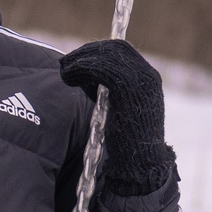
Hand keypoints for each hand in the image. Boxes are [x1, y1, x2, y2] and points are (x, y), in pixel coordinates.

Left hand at [56, 37, 173, 193]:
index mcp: (147, 77)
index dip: (95, 50)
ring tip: (63, 71)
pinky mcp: (129, 92)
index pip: (120, 49)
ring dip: (80, 61)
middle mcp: (148, 76)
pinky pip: (102, 69)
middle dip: (86, 53)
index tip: (76, 60)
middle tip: (64, 63)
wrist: (141, 162)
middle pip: (113, 48)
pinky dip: (82, 70)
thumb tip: (84, 74)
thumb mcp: (119, 107)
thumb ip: (108, 88)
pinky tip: (69, 79)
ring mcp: (141, 82)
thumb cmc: (126, 140)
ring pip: (106, 56)